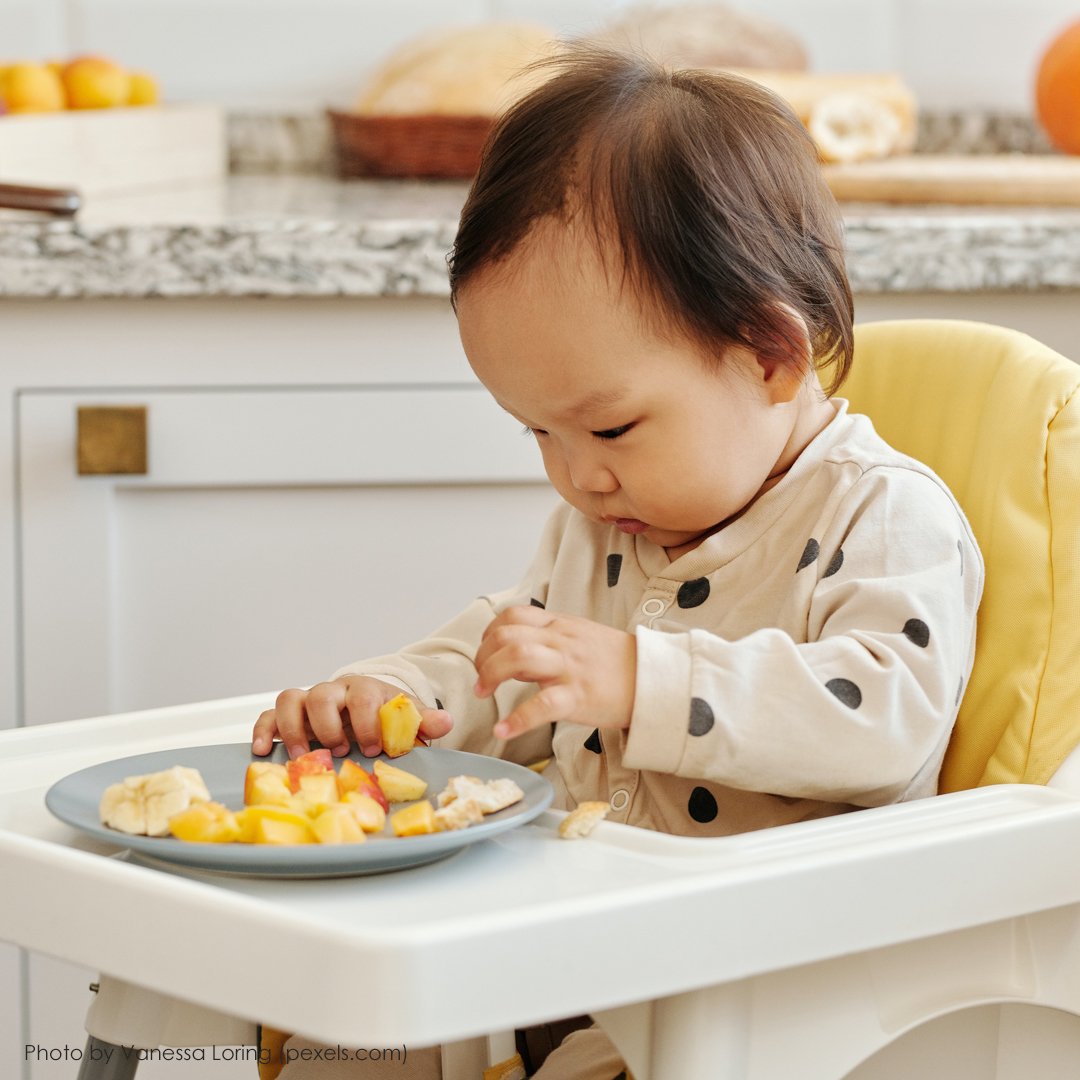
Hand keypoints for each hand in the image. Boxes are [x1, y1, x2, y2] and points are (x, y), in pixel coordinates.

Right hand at [251, 676, 452, 758]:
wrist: (366, 710)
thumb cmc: (384, 717)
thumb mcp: (406, 718)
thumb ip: (422, 721)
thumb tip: (445, 722)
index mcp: (364, 689)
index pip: (362, 696)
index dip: (367, 721)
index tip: (374, 747)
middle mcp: (333, 692)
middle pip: (322, 694)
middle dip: (328, 726)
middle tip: (340, 751)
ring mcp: (308, 702)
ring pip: (291, 699)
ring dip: (294, 729)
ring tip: (303, 757)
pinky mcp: (289, 716)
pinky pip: (268, 715)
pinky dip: (263, 730)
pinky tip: (263, 750)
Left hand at [473, 605, 635, 739]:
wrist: (655, 680)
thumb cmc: (616, 663)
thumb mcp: (580, 637)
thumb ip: (548, 639)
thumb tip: (514, 652)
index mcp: (560, 625)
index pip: (513, 615)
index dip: (489, 634)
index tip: (486, 654)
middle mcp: (561, 641)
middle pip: (507, 635)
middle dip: (482, 657)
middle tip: (481, 679)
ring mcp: (569, 668)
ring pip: (518, 657)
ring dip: (490, 675)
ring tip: (483, 694)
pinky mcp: (578, 696)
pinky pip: (541, 706)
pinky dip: (516, 720)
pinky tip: (503, 730)